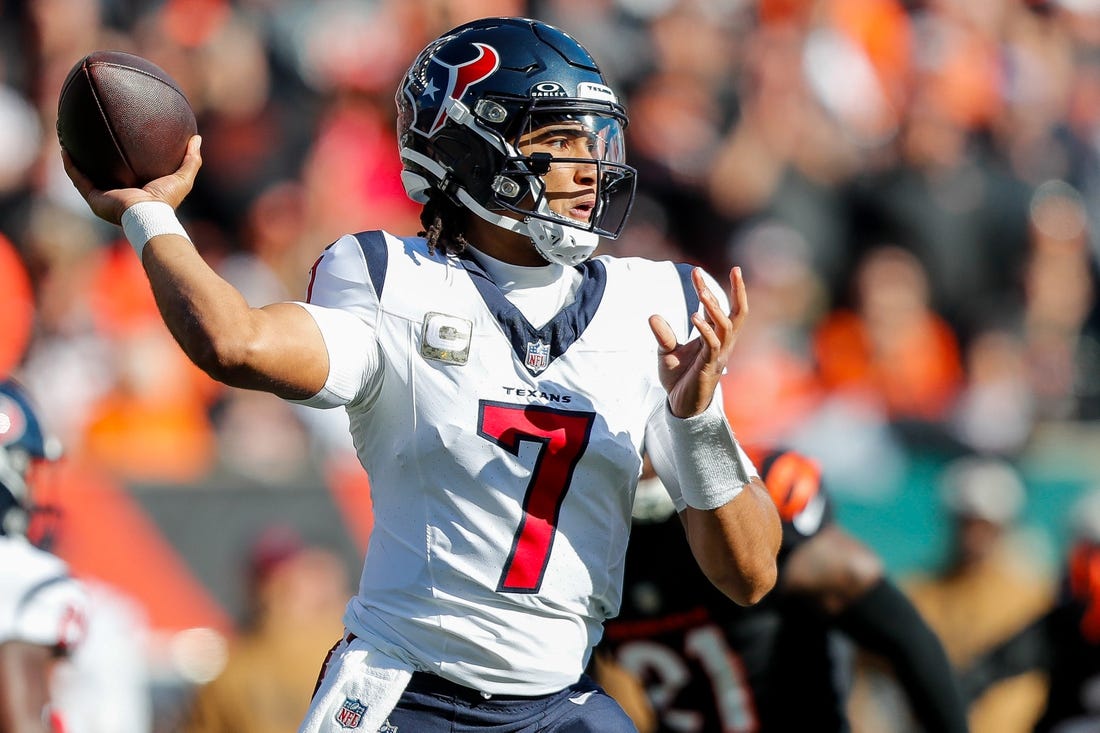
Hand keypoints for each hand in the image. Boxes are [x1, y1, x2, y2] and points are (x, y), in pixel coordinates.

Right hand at [61, 135, 202, 224]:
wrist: (149, 215)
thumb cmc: (166, 200)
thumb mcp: (182, 177)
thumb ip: (191, 159)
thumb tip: (197, 138)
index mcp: (136, 190)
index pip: (126, 172)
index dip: (120, 157)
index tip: (117, 138)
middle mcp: (118, 194)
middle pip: (102, 173)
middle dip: (93, 157)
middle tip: (87, 136)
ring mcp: (104, 198)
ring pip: (84, 175)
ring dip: (75, 159)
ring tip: (67, 140)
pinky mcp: (94, 199)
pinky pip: (78, 179)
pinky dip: (71, 166)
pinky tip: (65, 149)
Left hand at [649, 266, 747, 418]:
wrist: (680, 407)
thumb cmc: (679, 380)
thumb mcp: (666, 353)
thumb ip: (663, 335)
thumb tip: (653, 316)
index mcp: (714, 338)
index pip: (718, 308)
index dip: (708, 288)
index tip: (696, 270)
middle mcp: (722, 344)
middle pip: (738, 314)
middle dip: (738, 291)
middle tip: (734, 270)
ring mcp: (718, 356)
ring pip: (727, 327)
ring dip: (716, 308)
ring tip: (703, 292)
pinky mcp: (710, 368)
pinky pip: (713, 345)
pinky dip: (705, 329)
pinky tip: (693, 317)